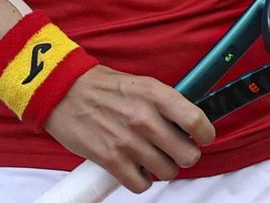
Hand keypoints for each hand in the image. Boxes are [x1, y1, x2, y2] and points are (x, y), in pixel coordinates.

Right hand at [43, 65, 214, 193]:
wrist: (63, 92)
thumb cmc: (103, 87)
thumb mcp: (142, 84)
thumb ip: (166, 103)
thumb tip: (189, 122)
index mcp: (156, 94)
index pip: (197, 121)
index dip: (205, 134)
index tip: (202, 137)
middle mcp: (145, 118)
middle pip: (187, 154)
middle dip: (184, 156)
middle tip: (175, 151)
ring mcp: (128, 141)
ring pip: (167, 172)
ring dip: (162, 169)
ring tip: (153, 158)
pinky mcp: (110, 160)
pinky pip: (141, 184)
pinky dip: (142, 181)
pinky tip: (136, 169)